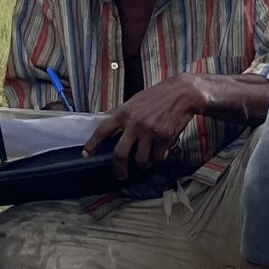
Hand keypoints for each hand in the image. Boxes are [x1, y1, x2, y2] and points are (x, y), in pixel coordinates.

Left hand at [84, 74, 203, 177]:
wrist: (183, 93)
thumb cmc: (157, 96)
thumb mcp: (134, 100)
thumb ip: (120, 112)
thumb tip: (103, 119)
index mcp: (124, 112)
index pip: (103, 130)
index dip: (92, 144)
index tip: (86, 154)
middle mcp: (134, 123)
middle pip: (120, 154)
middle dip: (119, 168)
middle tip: (121, 175)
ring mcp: (150, 131)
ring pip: (140, 160)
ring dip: (141, 164)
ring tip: (144, 162)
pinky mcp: (164, 137)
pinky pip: (157, 158)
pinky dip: (157, 160)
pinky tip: (158, 155)